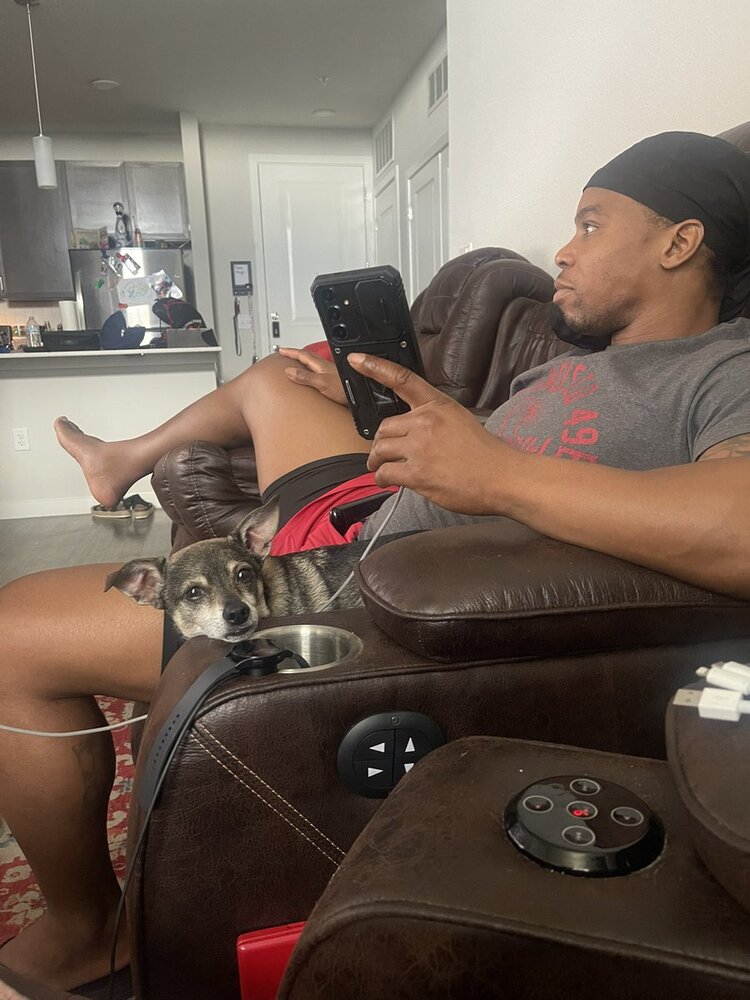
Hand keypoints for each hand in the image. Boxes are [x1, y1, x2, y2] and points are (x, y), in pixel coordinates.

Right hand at [279, 347, 346, 405]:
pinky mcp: (334, 382)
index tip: (281, 350)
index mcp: (320, 365)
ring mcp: (330, 374)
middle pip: (308, 357)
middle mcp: (325, 368)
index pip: (302, 354)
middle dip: (295, 354)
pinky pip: (317, 374)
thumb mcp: (321, 383)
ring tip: (296, 364)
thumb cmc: (345, 390)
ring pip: (313, 364)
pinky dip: (310, 373)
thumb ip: (306, 377)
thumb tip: (289, 371)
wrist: (359, 399)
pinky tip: (312, 378)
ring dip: (304, 363)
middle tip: (286, 353)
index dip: (291, 351)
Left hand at [348, 353, 514, 514]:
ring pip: (380, 451)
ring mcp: (420, 448)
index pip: (402, 379)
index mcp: (437, 405)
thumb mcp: (459, 420)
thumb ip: (432, 420)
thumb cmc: (483, 453)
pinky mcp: (417, 473)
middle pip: (384, 428)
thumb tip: (410, 433)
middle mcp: (426, 422)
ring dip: (378, 462)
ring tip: (383, 469)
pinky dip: (382, 479)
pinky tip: (389, 482)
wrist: (501, 476)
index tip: (355, 360)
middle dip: (380, 443)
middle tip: (383, 455)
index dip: (375, 367)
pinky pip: (385, 473)